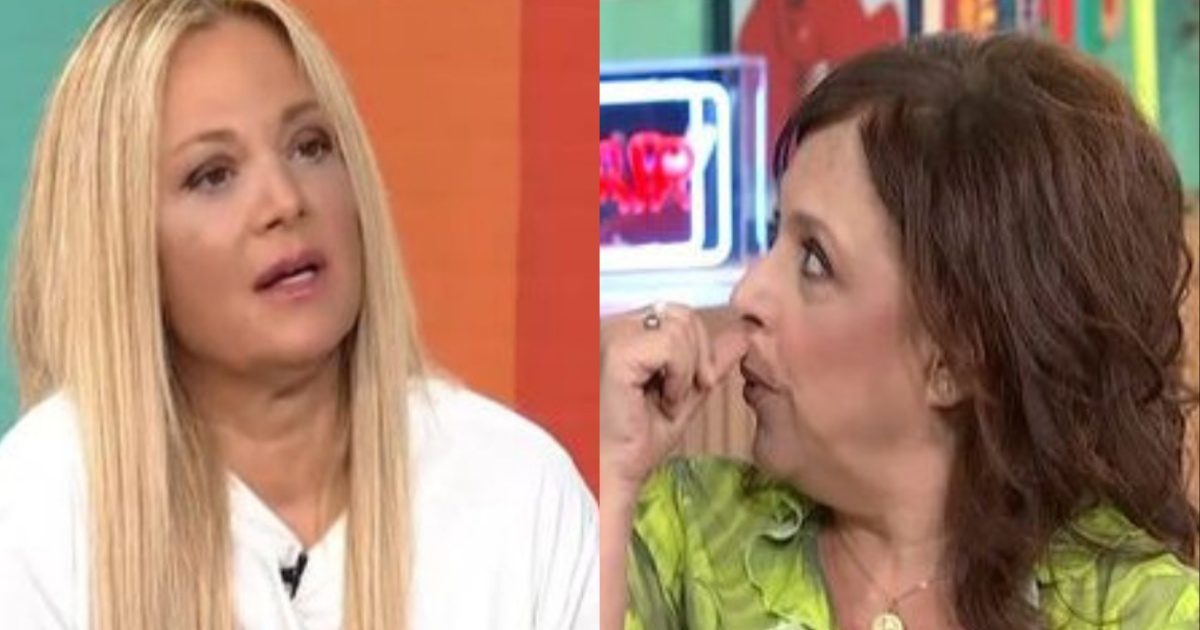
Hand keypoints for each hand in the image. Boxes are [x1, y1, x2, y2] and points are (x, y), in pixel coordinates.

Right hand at [599, 303, 747, 491]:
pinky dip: (678, 377)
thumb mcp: (686, 396)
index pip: (679, 315)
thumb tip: (742, 335)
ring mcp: (614, 335)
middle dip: (698, 358)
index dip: (698, 349)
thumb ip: (710, 363)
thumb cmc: (635, 441)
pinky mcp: (617, 350)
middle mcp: (617, 327)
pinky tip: (662, 400)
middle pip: (684, 315)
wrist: (612, 470)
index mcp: (627, 333)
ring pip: (681, 327)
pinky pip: (671, 345)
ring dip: (687, 373)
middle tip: (683, 395)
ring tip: (667, 401)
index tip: (694, 387)